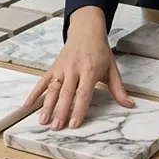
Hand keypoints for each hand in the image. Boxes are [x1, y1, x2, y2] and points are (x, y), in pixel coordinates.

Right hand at [23, 7, 133, 129]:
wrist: (86, 31)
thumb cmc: (100, 52)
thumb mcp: (112, 68)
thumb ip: (119, 89)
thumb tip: (130, 105)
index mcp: (90, 70)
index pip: (83, 93)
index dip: (78, 109)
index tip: (74, 123)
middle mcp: (74, 69)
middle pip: (66, 93)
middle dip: (61, 111)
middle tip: (57, 127)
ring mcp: (62, 68)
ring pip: (53, 89)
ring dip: (47, 105)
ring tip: (43, 121)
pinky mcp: (53, 67)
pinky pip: (42, 82)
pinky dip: (34, 93)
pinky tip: (27, 105)